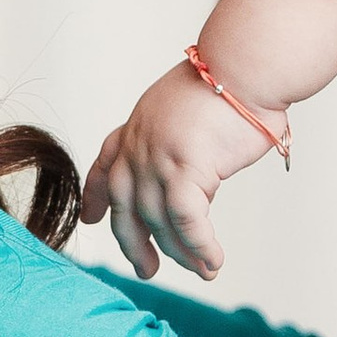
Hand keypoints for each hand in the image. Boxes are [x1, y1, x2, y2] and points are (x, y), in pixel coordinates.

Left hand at [80, 63, 279, 280]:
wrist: (245, 64)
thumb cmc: (232, 80)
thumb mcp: (188, 111)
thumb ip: (180, 144)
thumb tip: (197, 182)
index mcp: (137, 127)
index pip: (105, 164)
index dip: (95, 195)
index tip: (91, 218)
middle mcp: (139, 145)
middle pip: (124, 207)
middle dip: (133, 243)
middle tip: (146, 270)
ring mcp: (157, 158)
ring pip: (160, 221)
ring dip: (182, 253)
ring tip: (205, 272)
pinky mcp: (184, 169)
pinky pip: (187, 221)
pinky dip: (200, 246)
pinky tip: (214, 261)